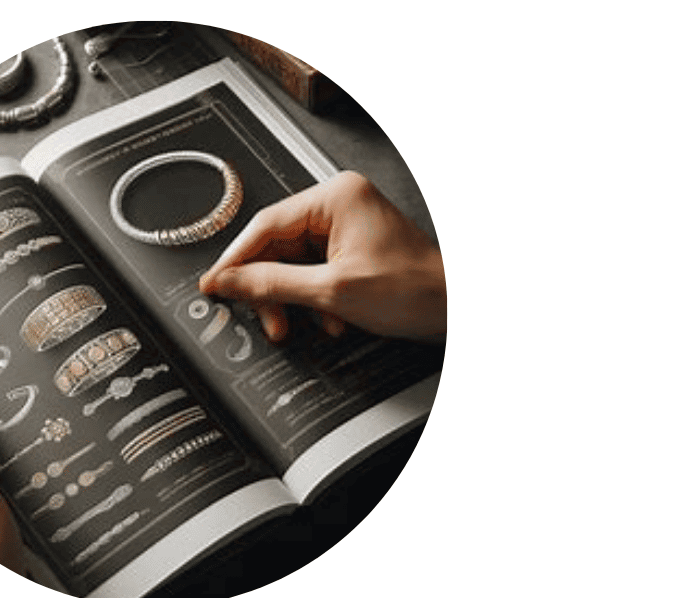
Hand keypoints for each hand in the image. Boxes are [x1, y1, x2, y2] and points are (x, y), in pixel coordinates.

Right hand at [199, 171, 445, 341]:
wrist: (458, 309)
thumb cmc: (414, 289)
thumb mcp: (331, 291)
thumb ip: (270, 284)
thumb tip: (227, 281)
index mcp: (334, 196)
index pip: (266, 226)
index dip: (235, 260)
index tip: (214, 285)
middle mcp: (339, 202)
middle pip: (278, 247)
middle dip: (271, 289)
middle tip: (267, 319)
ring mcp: (347, 224)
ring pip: (294, 264)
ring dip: (295, 300)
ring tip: (301, 325)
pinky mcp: (354, 247)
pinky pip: (315, 271)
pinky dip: (315, 300)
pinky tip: (330, 319)